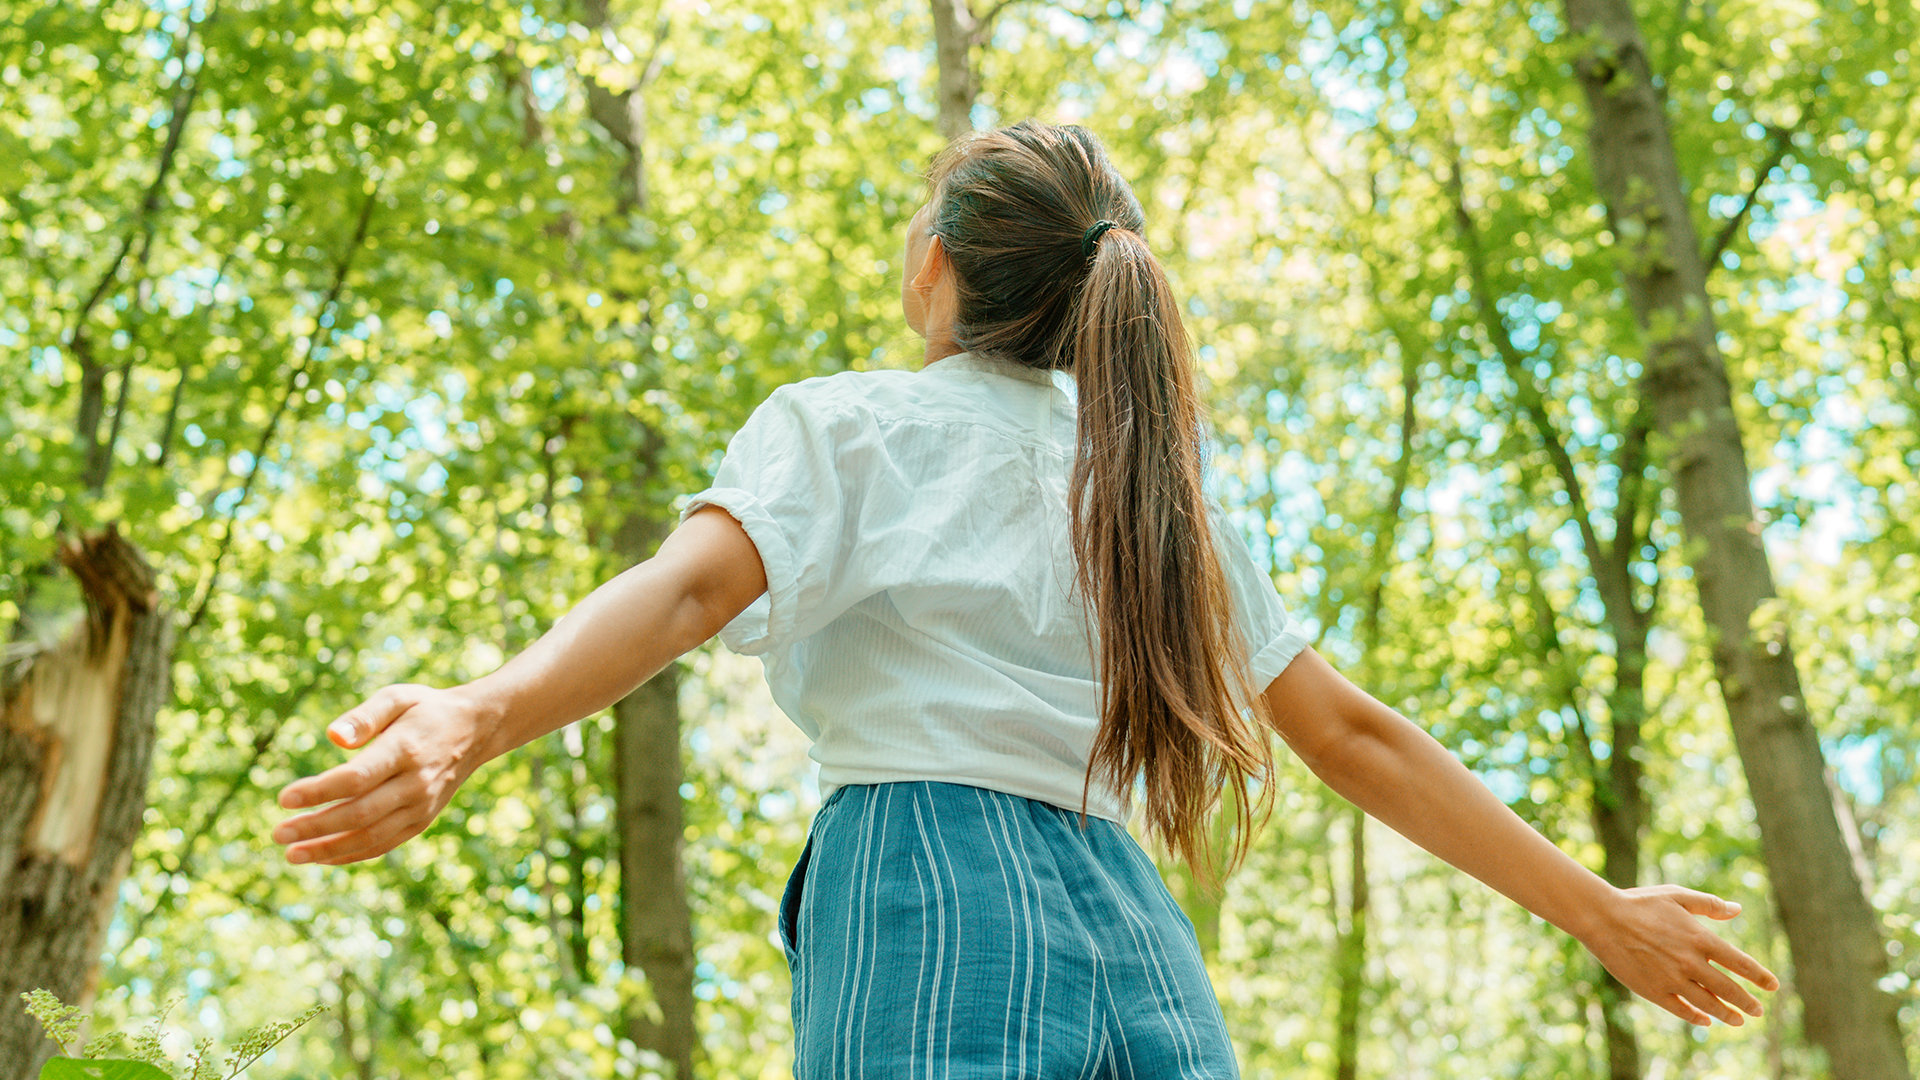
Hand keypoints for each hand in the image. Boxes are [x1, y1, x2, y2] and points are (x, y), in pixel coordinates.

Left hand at [272, 684, 495, 864]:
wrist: (475, 730)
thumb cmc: (424, 709)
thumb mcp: (397, 697)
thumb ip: (364, 716)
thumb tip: (331, 737)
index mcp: (406, 750)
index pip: (356, 778)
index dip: (318, 792)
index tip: (283, 798)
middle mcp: (416, 784)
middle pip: (359, 814)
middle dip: (315, 827)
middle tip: (278, 833)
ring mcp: (421, 806)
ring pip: (370, 837)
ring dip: (328, 849)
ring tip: (292, 853)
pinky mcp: (421, 821)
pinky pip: (383, 844)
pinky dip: (351, 854)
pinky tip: (322, 856)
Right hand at [1581, 884, 1780, 1026]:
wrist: (1603, 918)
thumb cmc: (1640, 903)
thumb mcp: (1677, 896)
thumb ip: (1709, 904)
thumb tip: (1737, 910)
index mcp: (1700, 938)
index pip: (1741, 963)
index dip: (1760, 977)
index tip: (1773, 986)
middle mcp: (1691, 962)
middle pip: (1729, 990)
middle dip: (1747, 1002)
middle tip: (1758, 1011)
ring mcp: (1672, 979)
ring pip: (1709, 1005)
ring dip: (1727, 1014)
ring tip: (1737, 1021)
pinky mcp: (1653, 991)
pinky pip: (1681, 1010)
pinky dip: (1697, 1018)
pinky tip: (1705, 1020)